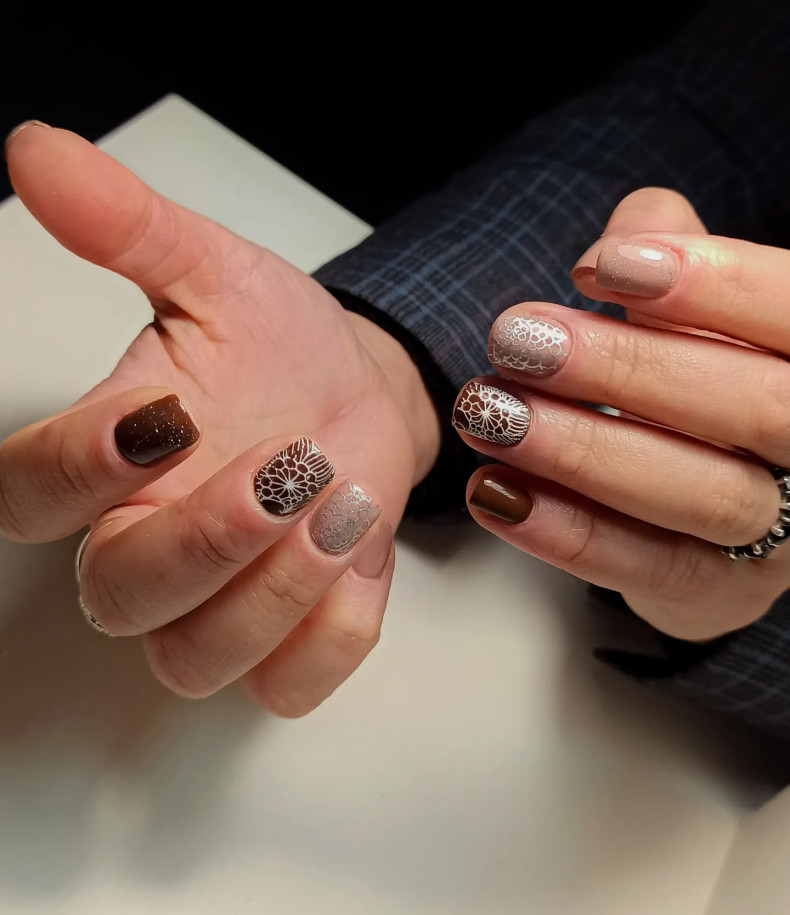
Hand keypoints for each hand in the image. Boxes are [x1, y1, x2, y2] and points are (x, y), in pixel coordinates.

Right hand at [0, 123, 438, 713]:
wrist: (362, 395)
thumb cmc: (281, 346)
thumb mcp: (216, 276)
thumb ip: (131, 229)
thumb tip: (39, 151)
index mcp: (114, 463)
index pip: (31, 499)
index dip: (74, 471)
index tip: (164, 412)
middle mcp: (150, 544)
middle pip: (118, 599)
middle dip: (204, 545)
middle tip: (288, 467)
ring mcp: (218, 602)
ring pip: (195, 660)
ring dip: (275, 593)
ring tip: (345, 499)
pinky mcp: (288, 634)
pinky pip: (287, 687)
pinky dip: (329, 640)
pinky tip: (363, 561)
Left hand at [453, 187, 789, 641]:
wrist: (708, 489)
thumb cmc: (697, 374)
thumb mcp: (693, 302)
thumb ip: (672, 252)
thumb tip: (630, 233)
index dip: (712, 288)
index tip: (602, 269)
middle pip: (757, 409)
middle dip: (629, 370)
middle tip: (519, 341)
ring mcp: (783, 536)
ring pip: (702, 496)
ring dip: (584, 453)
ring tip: (491, 414)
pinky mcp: (720, 593)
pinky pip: (650, 568)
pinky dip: (567, 533)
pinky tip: (495, 492)